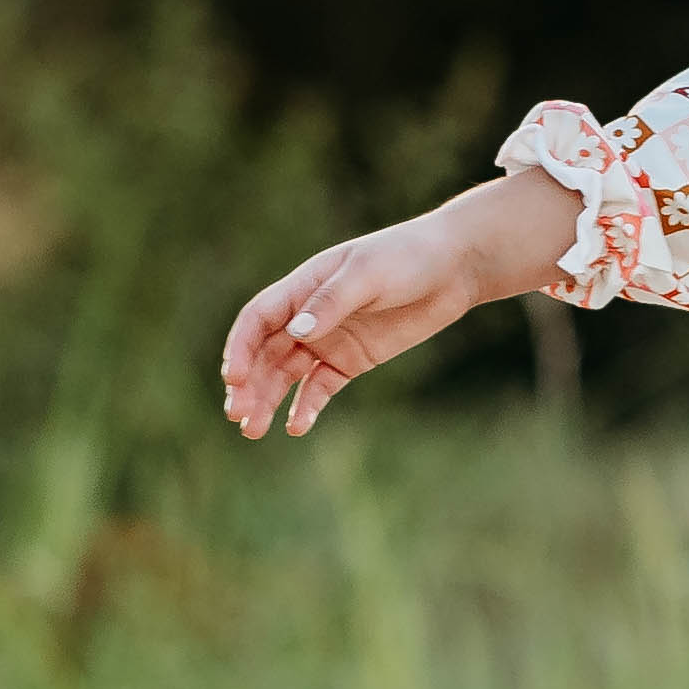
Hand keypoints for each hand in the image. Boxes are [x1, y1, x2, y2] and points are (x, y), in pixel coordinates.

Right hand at [219, 167, 577, 438]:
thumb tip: (296, 333)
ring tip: (253, 430)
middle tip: (238, 415)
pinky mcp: (352, 360)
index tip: (234, 378)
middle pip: (266, 353)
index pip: (258, 320)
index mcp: (303, 287)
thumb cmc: (407, 258)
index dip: (241, 348)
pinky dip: (306, 406)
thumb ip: (332, 303)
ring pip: (286, 375)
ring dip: (268, 400)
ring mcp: (329, 340)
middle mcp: (308, 315)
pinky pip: (320, 387)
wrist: (454, 267)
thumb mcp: (368, 275)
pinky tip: (296, 427)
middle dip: (249, 384)